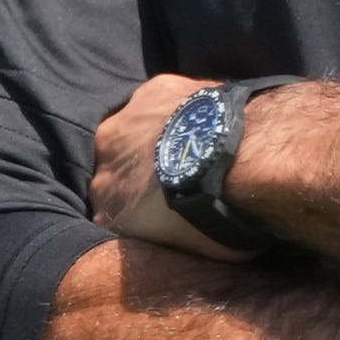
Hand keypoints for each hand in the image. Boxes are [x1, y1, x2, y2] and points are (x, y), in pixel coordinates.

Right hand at [89, 74, 253, 260]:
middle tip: (175, 174)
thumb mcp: (182, 248)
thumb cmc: (214, 216)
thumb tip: (175, 239)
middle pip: (115, 167)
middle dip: (136, 170)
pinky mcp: (152, 92)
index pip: (111, 212)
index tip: (161, 208)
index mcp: (105, 208)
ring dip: (153, 136)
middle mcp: (103, 163)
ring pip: (133, 129)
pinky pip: (160, 102)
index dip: (137, 209)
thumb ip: (163, 240)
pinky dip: (177, 109)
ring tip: (190, 143)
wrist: (236, 162)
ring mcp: (123, 122)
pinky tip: (202, 118)